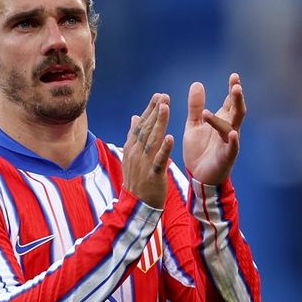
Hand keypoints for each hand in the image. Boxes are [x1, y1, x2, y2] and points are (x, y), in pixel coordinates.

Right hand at [122, 93, 173, 207]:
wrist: (137, 205)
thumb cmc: (137, 180)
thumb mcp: (132, 156)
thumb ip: (134, 136)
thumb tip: (135, 118)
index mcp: (132, 147)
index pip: (140, 124)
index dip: (149, 110)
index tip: (158, 96)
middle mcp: (136, 153)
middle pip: (146, 128)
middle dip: (155, 111)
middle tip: (163, 96)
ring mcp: (143, 163)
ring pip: (152, 140)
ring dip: (159, 123)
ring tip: (165, 108)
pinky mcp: (153, 174)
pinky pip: (159, 160)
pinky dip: (164, 149)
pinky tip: (170, 137)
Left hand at [183, 73, 246, 184]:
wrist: (197, 176)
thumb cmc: (199, 150)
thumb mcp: (194, 125)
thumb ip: (196, 107)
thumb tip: (197, 84)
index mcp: (221, 121)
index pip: (230, 102)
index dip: (233, 89)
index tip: (234, 76)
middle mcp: (228, 130)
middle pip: (237, 111)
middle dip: (237, 99)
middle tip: (236, 85)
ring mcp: (229, 143)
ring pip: (233, 126)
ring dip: (230, 115)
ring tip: (221, 107)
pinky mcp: (226, 157)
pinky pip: (232, 148)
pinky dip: (233, 141)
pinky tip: (232, 133)